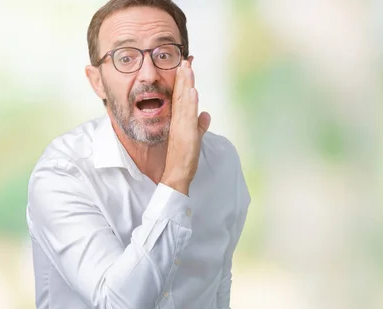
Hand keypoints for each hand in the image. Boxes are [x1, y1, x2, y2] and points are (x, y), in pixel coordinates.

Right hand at [161, 57, 210, 194]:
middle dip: (184, 77)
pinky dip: (190, 103)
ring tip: (187, 68)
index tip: (187, 65)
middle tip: (186, 59)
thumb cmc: (183, 158)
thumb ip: (200, 125)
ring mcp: (181, 127)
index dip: (185, 81)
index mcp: (180, 120)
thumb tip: (206, 115)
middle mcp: (178, 121)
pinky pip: (187, 116)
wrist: (176, 174)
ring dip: (186, 84)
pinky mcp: (186, 134)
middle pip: (181, 94)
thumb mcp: (195, 137)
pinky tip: (192, 92)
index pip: (182, 96)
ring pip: (183, 102)